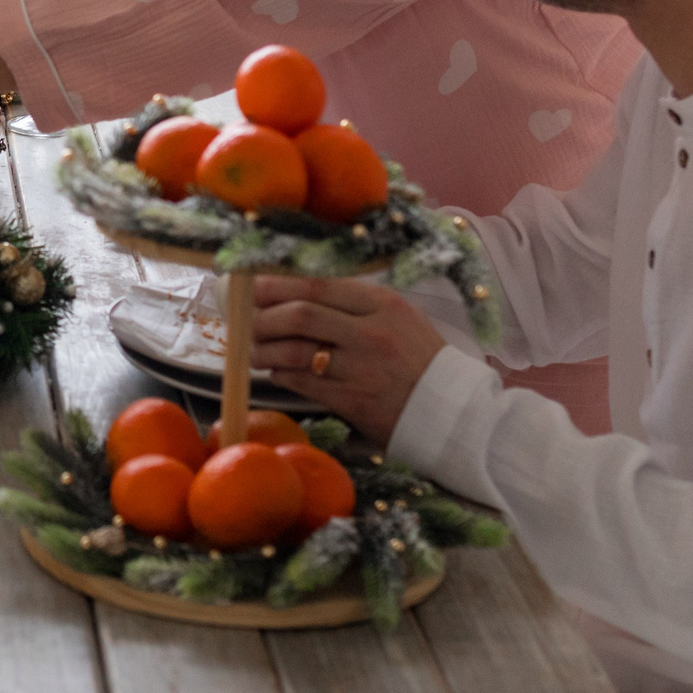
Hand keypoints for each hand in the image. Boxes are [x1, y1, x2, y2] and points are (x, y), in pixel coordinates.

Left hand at [253, 274, 446, 444]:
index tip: (251, 285)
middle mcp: (372, 332)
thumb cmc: (417, 358)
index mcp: (383, 304)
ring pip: (297, 350)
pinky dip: (282, 372)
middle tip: (244, 318)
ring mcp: (362, 368)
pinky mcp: (353, 400)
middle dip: (264, 315)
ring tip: (253, 348)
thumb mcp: (396, 317)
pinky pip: (303, 381)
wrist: (449, 409)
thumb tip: (293, 290)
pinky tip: (276, 369)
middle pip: (302, 314)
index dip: (277, 284)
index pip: (318, 285)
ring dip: (265, 348)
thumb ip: (351, 303)